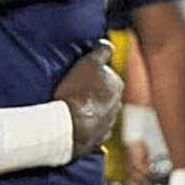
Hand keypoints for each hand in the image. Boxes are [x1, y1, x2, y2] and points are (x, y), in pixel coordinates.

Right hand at [53, 42, 122, 157]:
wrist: (67, 126)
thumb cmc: (77, 93)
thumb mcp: (89, 63)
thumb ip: (102, 51)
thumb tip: (107, 43)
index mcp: (117, 87)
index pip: (110, 77)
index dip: (96, 76)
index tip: (84, 78)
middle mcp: (117, 106)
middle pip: (106, 97)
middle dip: (96, 95)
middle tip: (77, 93)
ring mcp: (108, 125)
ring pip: (101, 115)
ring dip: (91, 112)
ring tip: (74, 110)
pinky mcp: (96, 141)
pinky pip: (93, 132)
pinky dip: (86, 129)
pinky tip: (75, 125)